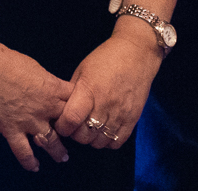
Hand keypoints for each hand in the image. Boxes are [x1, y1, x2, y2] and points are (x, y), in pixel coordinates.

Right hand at [0, 36, 74, 170]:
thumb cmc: (5, 60)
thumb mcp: (35, 67)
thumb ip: (46, 82)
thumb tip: (48, 88)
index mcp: (52, 88)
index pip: (76, 101)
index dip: (80, 107)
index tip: (80, 111)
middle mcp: (44, 107)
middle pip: (68, 124)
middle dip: (74, 131)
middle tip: (76, 136)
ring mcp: (28, 121)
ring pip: (51, 142)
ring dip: (58, 151)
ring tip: (62, 156)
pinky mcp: (11, 129)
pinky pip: (24, 151)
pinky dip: (29, 161)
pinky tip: (34, 166)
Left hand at [55, 27, 164, 148]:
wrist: (137, 53)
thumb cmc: (106, 58)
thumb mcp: (82, 69)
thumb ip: (73, 92)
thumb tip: (62, 110)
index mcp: (89, 90)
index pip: (71, 119)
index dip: (62, 127)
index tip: (61, 123)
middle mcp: (105, 105)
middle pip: (84, 135)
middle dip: (75, 134)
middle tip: (75, 125)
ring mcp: (120, 114)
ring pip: (99, 142)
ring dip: (91, 139)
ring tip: (90, 127)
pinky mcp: (133, 119)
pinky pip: (116, 142)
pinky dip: (107, 141)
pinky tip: (104, 130)